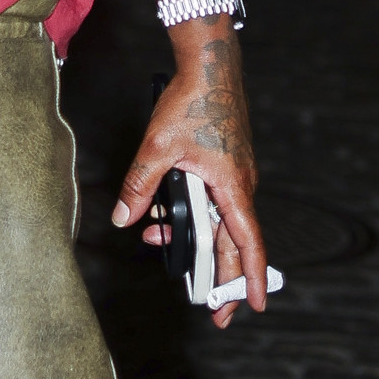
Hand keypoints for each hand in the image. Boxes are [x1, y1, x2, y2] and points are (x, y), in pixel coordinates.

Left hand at [110, 32, 268, 329]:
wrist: (210, 66)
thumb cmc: (193, 101)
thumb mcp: (158, 146)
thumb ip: (140, 186)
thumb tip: (125, 219)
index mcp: (231, 187)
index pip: (246, 243)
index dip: (249, 277)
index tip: (253, 305)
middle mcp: (239, 186)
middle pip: (234, 243)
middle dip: (222, 278)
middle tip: (215, 311)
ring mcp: (235, 176)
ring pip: (220, 222)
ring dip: (196, 240)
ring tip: (161, 245)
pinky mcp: (226, 166)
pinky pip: (214, 202)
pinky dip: (194, 216)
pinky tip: (165, 215)